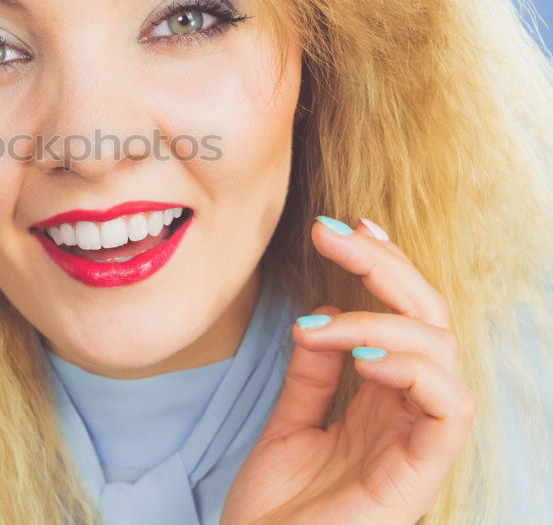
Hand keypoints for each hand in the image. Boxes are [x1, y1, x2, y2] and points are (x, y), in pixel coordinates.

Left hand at [219, 216, 476, 524]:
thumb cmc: (273, 513)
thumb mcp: (288, 427)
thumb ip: (311, 378)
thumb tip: (317, 319)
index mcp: (381, 404)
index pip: (403, 319)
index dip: (384, 266)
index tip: (344, 226)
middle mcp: (405, 417)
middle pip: (427, 321)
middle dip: (384, 266)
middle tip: (332, 234)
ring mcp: (415, 445)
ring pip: (442, 353)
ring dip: (382, 319)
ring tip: (323, 326)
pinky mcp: (419, 476)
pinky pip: (450, 410)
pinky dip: (413, 369)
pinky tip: (361, 358)